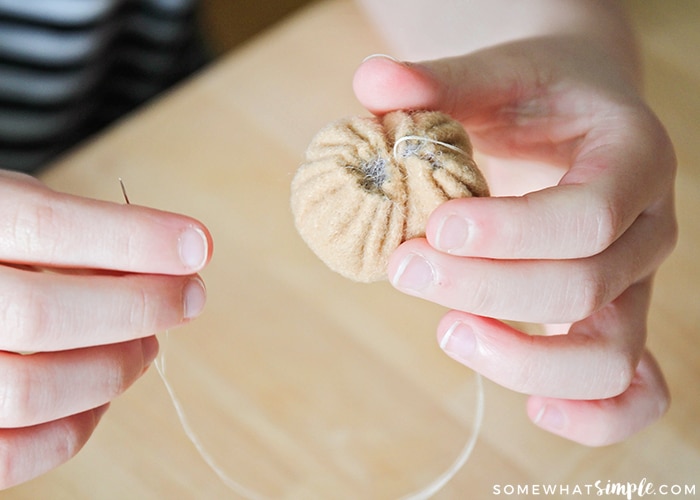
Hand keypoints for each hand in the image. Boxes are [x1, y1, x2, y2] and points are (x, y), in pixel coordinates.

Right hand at [0, 170, 211, 486]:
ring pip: (32, 390)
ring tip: (148, 344)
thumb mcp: (18, 216)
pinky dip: (74, 428)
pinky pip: (14, 454)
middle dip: (139, 307)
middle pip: (42, 315)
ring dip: (115, 368)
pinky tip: (103, 395)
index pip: (45, 225)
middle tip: (189, 298)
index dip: (134, 238)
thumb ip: (78, 234)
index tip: (197, 245)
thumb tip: (170, 263)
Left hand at [353, 37, 676, 445]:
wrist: (578, 116)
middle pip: (582, 291)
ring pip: (609, 360)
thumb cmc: (534, 97)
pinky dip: (593, 417)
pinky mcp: (615, 320)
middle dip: (482, 289)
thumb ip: (437, 81)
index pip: (586, 218)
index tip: (435, 228)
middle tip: (404, 266)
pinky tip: (533, 407)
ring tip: (448, 331)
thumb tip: (370, 82)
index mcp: (632, 157)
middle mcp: (646, 229)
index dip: (508, 236)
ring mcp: (635, 284)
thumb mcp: (494, 74)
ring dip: (522, 361)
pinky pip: (632, 390)